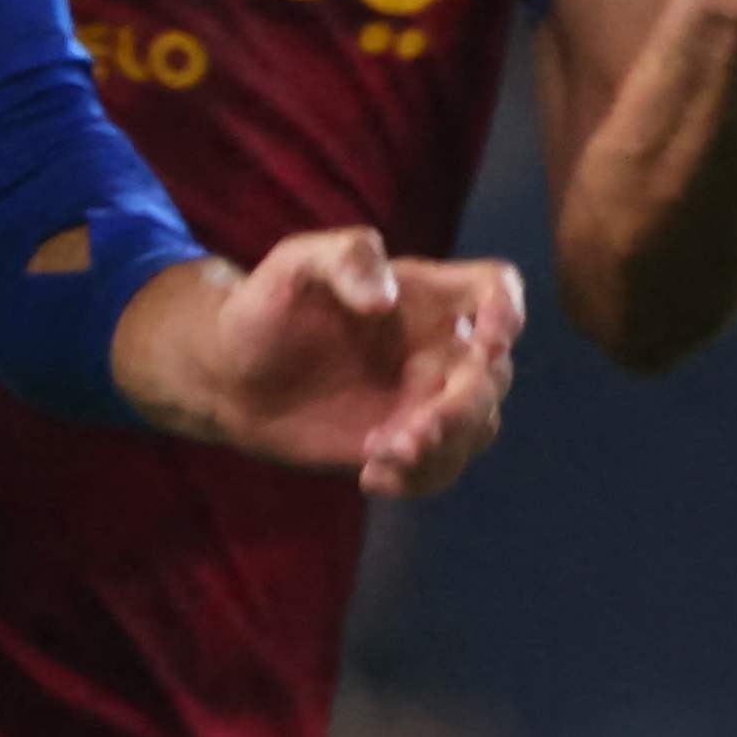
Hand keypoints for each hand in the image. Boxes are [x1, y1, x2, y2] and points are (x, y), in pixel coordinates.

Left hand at [118, 231, 523, 494]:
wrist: (227, 376)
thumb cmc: (264, 307)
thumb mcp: (293, 264)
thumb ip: (344, 258)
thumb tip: (387, 298)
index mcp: (424, 294)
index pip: (496, 289)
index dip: (508, 311)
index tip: (486, 341)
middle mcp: (436, 345)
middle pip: (494, 374)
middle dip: (463, 408)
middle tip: (412, 432)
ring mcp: (423, 398)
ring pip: (478, 427)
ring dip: (443, 448)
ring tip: (380, 453)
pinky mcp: (404, 443)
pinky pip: (441, 467)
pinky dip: (419, 478)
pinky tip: (368, 476)